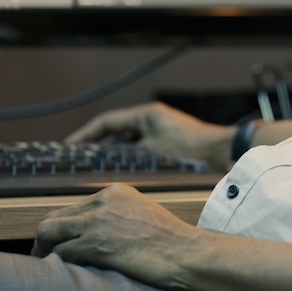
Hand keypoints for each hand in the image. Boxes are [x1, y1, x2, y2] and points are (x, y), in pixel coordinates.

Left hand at [32, 183, 201, 290]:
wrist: (187, 253)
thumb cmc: (172, 242)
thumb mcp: (141, 215)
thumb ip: (118, 216)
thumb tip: (94, 233)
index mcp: (114, 192)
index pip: (73, 208)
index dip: (62, 228)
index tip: (58, 242)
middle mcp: (102, 201)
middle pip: (56, 217)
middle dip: (47, 237)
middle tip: (44, 255)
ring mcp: (97, 222)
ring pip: (49, 232)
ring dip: (42, 250)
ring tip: (44, 264)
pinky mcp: (96, 244)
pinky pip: (61, 252)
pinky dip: (56, 263)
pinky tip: (59, 272)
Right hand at [65, 101, 235, 167]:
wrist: (222, 153)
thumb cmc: (191, 150)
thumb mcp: (154, 153)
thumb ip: (127, 157)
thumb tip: (103, 164)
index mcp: (145, 115)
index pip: (106, 122)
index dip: (85, 135)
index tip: (69, 147)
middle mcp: (150, 119)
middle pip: (115, 131)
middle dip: (95, 145)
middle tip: (76, 159)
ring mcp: (158, 131)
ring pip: (127, 143)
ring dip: (111, 154)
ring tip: (92, 169)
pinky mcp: (166, 145)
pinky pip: (139, 151)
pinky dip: (127, 160)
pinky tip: (118, 175)